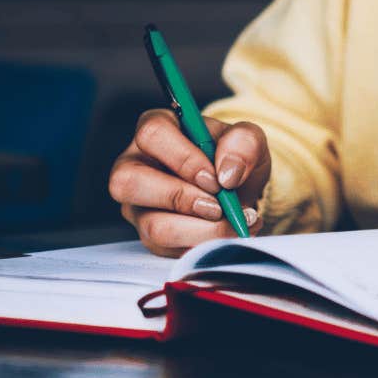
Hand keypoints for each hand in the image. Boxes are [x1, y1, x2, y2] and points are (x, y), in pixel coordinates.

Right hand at [108, 109, 270, 257]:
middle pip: (129, 182)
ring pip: (151, 224)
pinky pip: (166, 249)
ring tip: (232, 223)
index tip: (216, 179)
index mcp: (157, 128)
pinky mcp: (147, 234)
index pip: (153, 134)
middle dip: (181, 198)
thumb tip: (228, 173)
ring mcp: (137, 203)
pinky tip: (228, 234)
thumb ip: (244, 143)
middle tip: (218, 206)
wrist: (239, 188)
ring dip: (198, 230)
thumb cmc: (233, 157)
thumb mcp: (249, 140)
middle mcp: (135, 164)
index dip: (184, 158)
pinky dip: (204, 245)